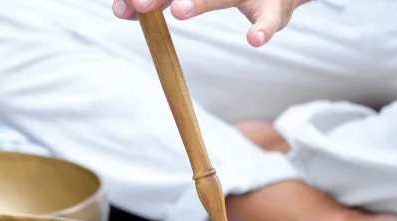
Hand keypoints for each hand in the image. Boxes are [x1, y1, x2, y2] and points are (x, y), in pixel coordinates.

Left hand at [112, 0, 308, 47]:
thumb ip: (161, 2)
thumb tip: (123, 8)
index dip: (141, 0)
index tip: (122, 10)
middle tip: (142, 5)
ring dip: (200, 2)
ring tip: (179, 10)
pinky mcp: (275, 6)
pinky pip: (269, 17)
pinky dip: (263, 28)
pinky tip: (253, 40)